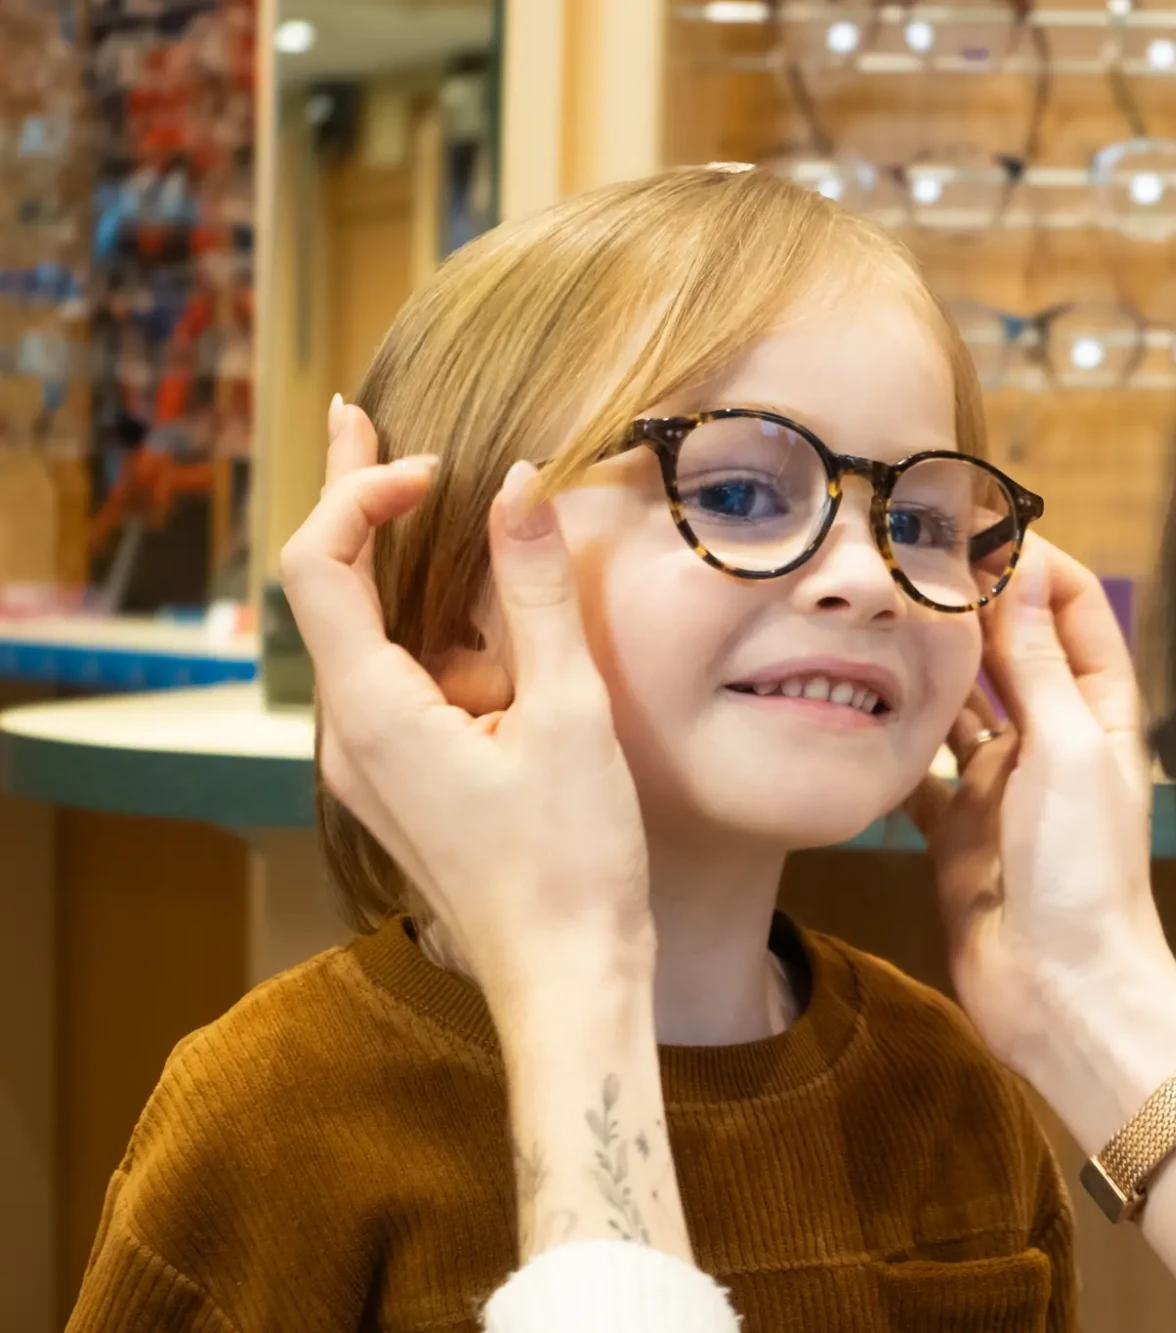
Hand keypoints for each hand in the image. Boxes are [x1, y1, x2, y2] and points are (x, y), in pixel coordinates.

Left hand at [280, 401, 652, 1011]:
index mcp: (373, 713)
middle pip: (326, 591)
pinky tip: (478, 621)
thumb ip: (534, 594)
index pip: (321, 565)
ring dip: (398, 567)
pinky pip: (396, 685)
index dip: (363, 495)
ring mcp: (372, 767)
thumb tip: (517, 485)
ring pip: (364, 639)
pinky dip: (426, 630)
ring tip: (433, 502)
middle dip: (354, 502)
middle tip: (362, 418)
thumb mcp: (567, 713)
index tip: (440, 471)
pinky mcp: (405, 787)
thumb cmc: (573, 860)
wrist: (567, 979)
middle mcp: (350, 738)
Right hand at [909, 537, 1175, 1330]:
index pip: (1072, 611)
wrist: (1061, 997)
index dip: (1031, 564)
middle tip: (905, 556)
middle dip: (966, 604)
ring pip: (954, 704)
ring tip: (870, 611)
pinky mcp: (953, 831)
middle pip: (1008, 650)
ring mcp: (999, 786)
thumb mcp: (1067, 751)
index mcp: (1099, 715)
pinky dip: (889, 738)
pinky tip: (849, 700)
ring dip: (922, 663)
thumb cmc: (1085, 876)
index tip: (976, 526)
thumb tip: (1022, 569)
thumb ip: (1042, 663)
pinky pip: (914, 770)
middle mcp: (1050, 742)